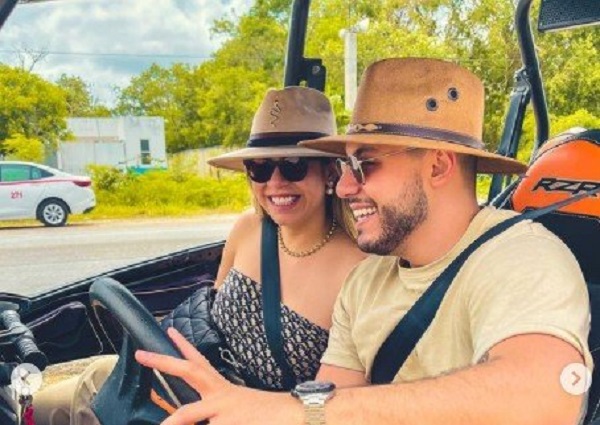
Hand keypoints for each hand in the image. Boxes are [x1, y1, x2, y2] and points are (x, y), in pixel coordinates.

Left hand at [135, 327, 301, 424]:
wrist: (296, 417)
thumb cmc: (268, 415)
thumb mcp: (240, 409)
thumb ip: (218, 408)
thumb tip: (200, 415)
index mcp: (223, 390)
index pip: (199, 363)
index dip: (182, 347)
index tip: (169, 332)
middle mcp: (221, 395)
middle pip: (188, 371)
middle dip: (163, 362)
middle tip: (140, 354)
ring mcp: (223, 410)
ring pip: (187, 412)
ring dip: (171, 421)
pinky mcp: (229, 423)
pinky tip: (220, 424)